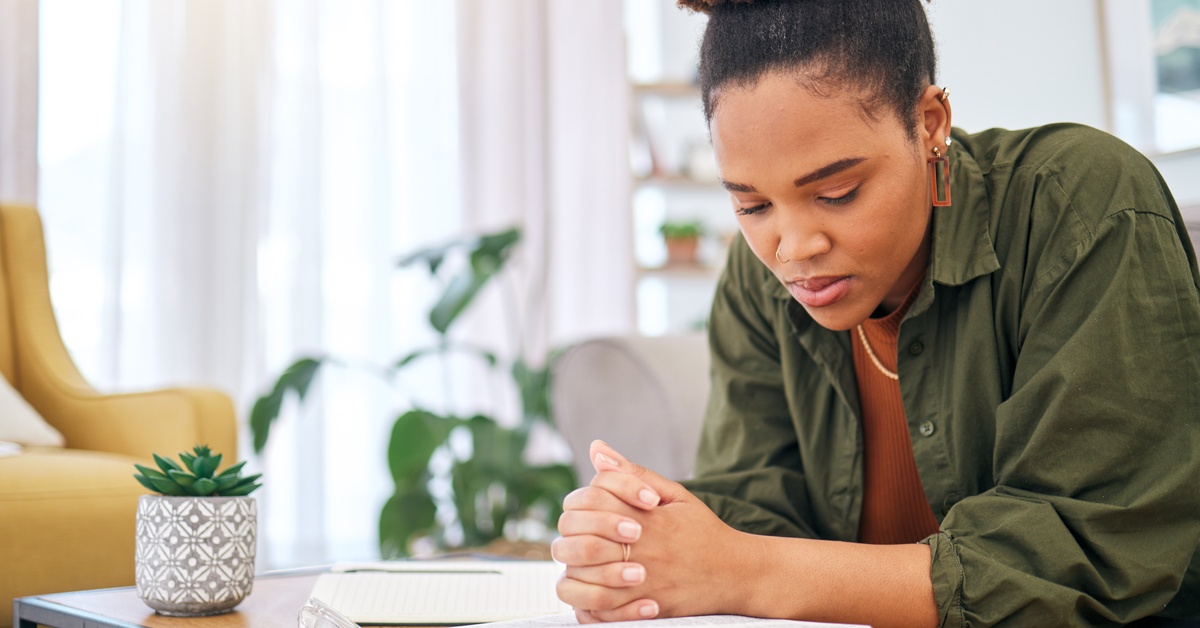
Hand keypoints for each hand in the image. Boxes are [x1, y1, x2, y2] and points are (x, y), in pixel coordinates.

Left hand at [553, 440, 752, 622]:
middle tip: (577, 538)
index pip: (592, 501)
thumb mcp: (674, 494)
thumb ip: (632, 472)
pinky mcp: (646, 610)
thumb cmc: (703, 531)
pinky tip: (591, 589)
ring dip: (575, 570)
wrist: (736, 573)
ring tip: (581, 564)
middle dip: (571, 538)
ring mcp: (643, 583)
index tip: (588, 509)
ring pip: (584, 579)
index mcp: (647, 518)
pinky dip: (587, 603)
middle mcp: (642, 550)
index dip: (582, 502)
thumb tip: (597, 448)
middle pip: (581, 542)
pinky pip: (600, 611)